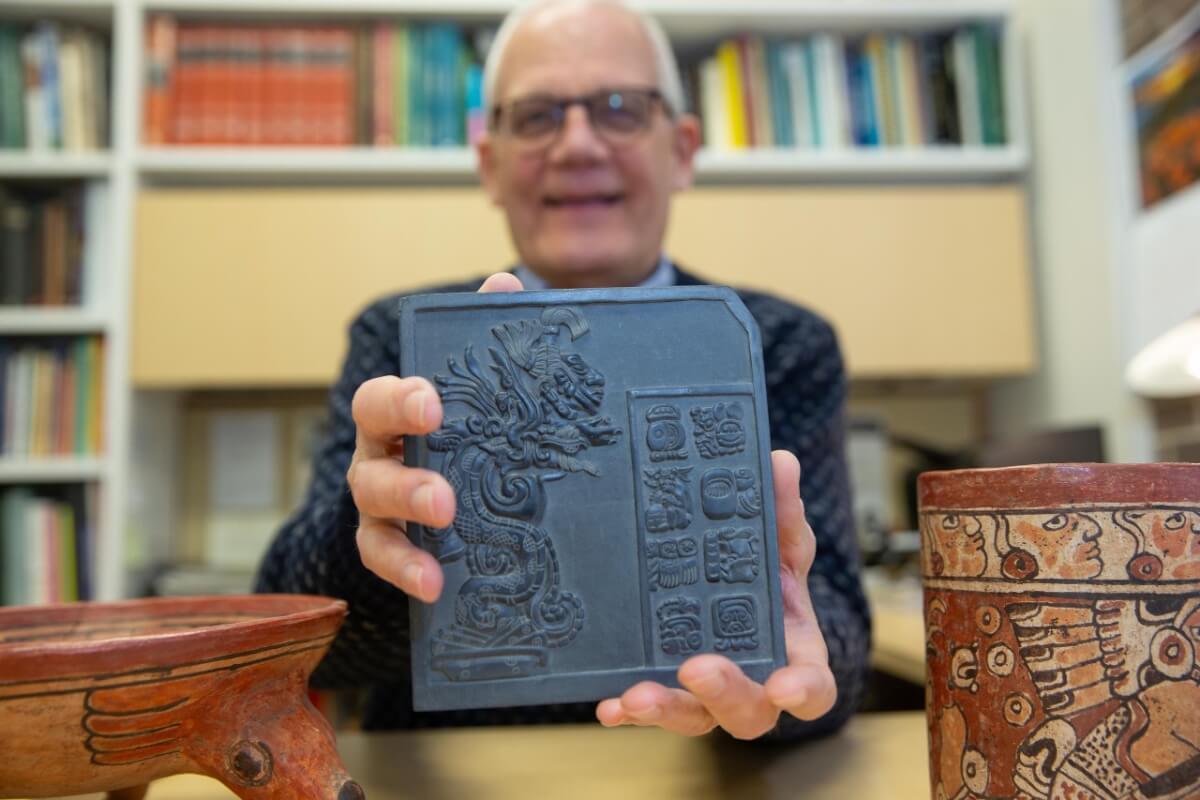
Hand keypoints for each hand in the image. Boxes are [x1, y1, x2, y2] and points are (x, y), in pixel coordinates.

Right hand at [347, 272, 523, 600]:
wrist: (457, 484)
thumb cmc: (466, 422)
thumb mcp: (479, 383)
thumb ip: (487, 334)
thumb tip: (505, 283)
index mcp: (399, 415)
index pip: (382, 402)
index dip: (401, 401)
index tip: (433, 403)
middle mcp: (379, 459)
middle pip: (370, 465)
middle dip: (404, 479)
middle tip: (443, 494)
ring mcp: (380, 508)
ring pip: (374, 515)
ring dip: (408, 524)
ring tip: (444, 530)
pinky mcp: (391, 547)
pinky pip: (386, 560)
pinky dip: (407, 569)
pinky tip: (435, 586)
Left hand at [596, 450, 837, 738]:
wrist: (727, 584)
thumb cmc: (766, 572)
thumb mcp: (779, 540)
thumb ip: (781, 509)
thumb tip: (779, 462)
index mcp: (793, 653)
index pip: (812, 686)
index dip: (803, 691)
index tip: (785, 686)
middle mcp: (752, 682)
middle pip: (748, 712)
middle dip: (723, 694)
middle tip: (696, 668)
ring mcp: (706, 694)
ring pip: (693, 717)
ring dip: (665, 709)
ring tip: (635, 695)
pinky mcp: (666, 690)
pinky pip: (646, 711)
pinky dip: (627, 712)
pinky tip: (605, 705)